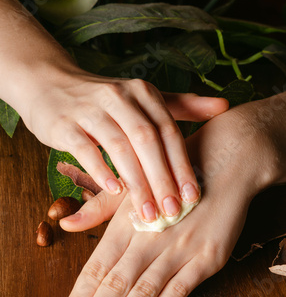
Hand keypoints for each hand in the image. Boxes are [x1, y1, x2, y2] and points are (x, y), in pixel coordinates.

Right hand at [20, 66, 227, 222]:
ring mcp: (90, 109)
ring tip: (148, 213)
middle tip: (173, 212)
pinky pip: (84, 149)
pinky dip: (100, 170)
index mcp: (143, 93)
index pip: (169, 132)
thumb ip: (182, 105)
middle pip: (147, 140)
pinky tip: (114, 192)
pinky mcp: (64, 123)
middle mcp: (119, 97)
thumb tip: (224, 106)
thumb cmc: (105, 100)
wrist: (49, 84)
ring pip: (119, 147)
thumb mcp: (144, 98)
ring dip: (136, 183)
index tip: (193, 197)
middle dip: (163, 179)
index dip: (182, 165)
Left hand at [58, 105, 276, 296]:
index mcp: (128, 219)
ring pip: (145, 287)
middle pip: (116, 281)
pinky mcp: (209, 256)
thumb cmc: (175, 175)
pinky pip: (182, 285)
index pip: (97, 265)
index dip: (80, 294)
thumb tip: (67, 224)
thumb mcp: (136, 185)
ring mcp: (182, 247)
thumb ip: (100, 209)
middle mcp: (151, 235)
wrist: (227, 163)